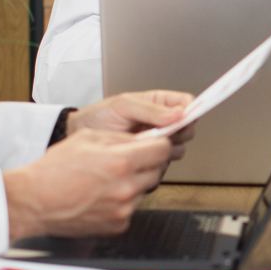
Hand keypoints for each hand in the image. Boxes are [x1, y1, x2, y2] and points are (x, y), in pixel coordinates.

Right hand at [4, 130, 173, 240]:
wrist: (34, 201)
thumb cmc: (54, 170)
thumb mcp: (88, 138)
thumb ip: (121, 138)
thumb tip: (142, 139)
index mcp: (122, 162)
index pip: (163, 150)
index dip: (157, 143)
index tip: (151, 144)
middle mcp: (126, 188)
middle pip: (157, 170)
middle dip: (146, 163)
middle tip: (127, 161)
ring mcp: (124, 210)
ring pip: (144, 190)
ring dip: (134, 183)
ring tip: (107, 179)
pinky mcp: (118, 225)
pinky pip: (132, 208)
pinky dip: (122, 201)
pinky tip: (102, 195)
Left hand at [67, 90, 196, 159]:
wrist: (79, 139)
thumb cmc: (98, 117)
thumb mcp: (123, 106)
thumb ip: (151, 109)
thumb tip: (179, 113)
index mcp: (159, 103)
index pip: (188, 104)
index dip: (190, 111)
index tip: (183, 119)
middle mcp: (162, 123)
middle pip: (188, 129)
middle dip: (177, 133)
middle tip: (156, 133)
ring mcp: (157, 143)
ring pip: (178, 149)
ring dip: (164, 150)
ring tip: (141, 145)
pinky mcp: (150, 161)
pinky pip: (163, 165)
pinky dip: (152, 164)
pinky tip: (136, 157)